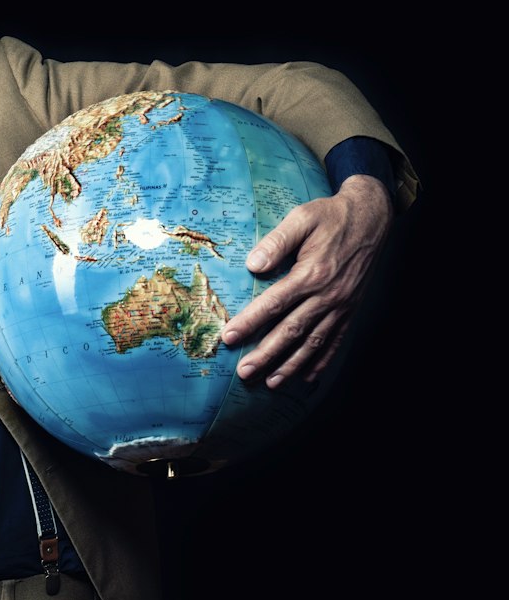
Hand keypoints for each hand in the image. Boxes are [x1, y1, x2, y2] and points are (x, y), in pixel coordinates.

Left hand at [220, 174, 393, 386]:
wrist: (371, 216)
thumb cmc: (331, 216)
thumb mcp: (302, 218)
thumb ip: (277, 241)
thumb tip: (252, 265)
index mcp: (311, 273)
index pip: (274, 303)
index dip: (250, 322)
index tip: (229, 338)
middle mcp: (327, 295)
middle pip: (291, 331)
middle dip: (266, 354)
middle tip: (245, 372)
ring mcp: (341, 305)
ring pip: (313, 342)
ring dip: (291, 365)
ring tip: (271, 383)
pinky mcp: (350, 309)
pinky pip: (335, 341)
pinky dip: (321, 361)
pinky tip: (307, 377)